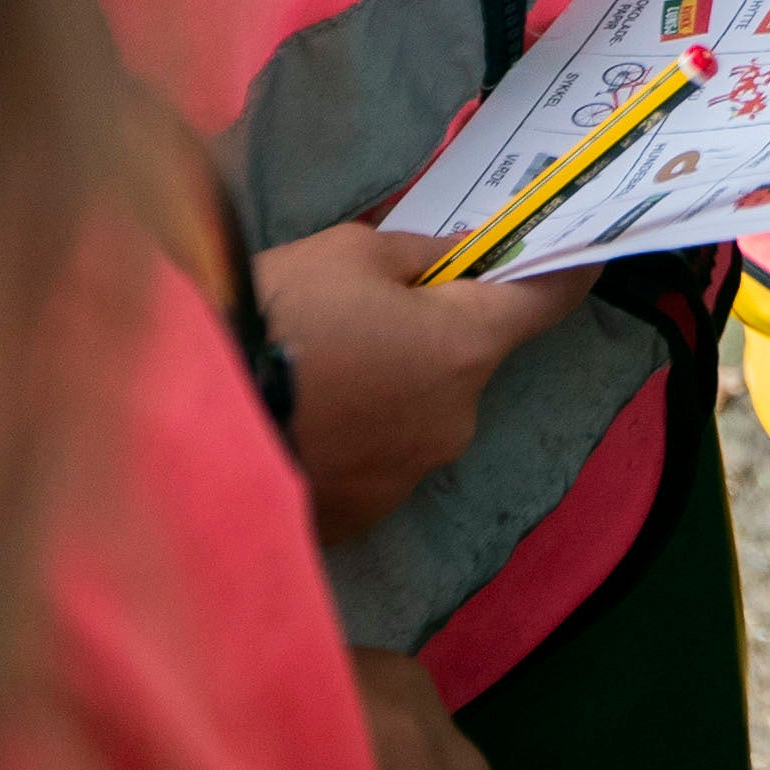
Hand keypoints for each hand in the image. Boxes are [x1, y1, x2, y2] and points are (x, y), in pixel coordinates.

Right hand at [260, 222, 597, 542]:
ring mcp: (411, 476)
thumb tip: (458, 259)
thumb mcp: (348, 253)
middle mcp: (457, 419)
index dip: (562, 272)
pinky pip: (374, 460)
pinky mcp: (362, 516)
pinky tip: (299, 419)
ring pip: (417, 413)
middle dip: (430, 334)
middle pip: (465, 361)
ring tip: (312, 371)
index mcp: (466, 347)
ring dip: (387, 389)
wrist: (192, 424)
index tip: (578, 253)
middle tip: (360, 310)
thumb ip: (419, 254)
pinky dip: (351, 437)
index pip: (545, 304)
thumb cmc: (280, 319)